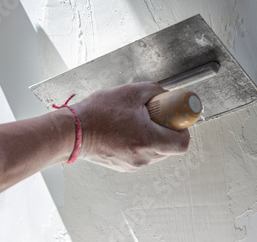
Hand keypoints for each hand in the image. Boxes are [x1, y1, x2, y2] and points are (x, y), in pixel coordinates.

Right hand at [72, 82, 189, 171]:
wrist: (72, 131)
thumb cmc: (96, 114)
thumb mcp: (130, 92)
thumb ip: (154, 90)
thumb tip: (165, 94)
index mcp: (148, 140)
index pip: (182, 143)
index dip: (183, 128)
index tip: (176, 118)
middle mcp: (143, 157)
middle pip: (169, 148)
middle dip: (166, 130)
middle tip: (155, 116)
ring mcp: (133, 164)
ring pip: (155, 152)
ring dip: (152, 137)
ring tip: (136, 122)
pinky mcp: (123, 166)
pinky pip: (140, 155)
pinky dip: (139, 143)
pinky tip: (125, 130)